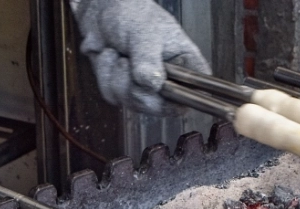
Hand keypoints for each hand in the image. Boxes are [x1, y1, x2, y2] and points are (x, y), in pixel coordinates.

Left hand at [72, 0, 210, 115]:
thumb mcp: (145, 33)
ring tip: (120, 55)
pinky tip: (110, 58)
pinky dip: (106, 75)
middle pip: (161, 106)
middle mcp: (168, 81)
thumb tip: (153, 84)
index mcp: (186, 64)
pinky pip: (113, 96)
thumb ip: (149, 59)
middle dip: (138, 87)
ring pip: (134, 102)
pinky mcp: (124, 91)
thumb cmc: (133, 14)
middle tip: (129, 62)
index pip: (197, 92)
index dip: (184, 98)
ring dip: (118, 77)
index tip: (164, 88)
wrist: (102, 13)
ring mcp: (146, 89)